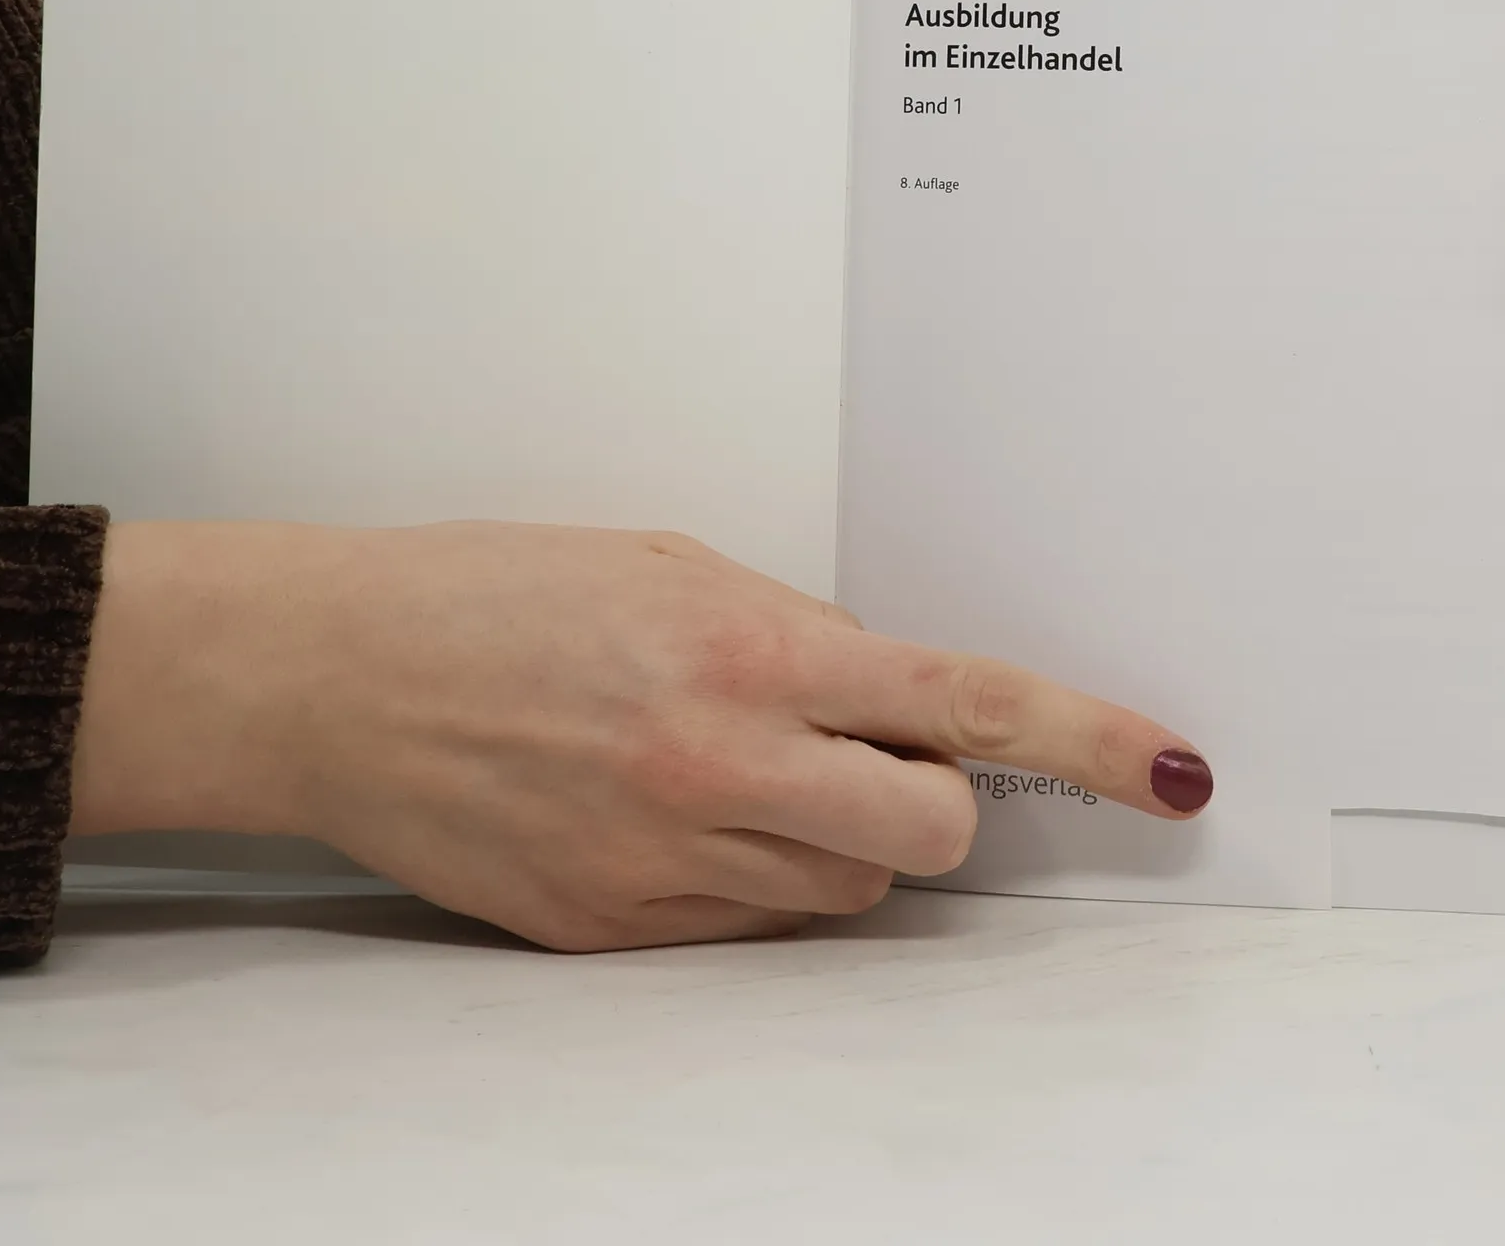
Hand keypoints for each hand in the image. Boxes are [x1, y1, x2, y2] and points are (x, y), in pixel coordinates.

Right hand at [71, 520, 1211, 949]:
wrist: (338, 677)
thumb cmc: (489, 597)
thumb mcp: (664, 568)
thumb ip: (793, 633)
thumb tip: (884, 688)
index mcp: (744, 654)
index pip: (963, 701)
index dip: (1087, 740)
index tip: (1166, 767)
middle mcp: (720, 773)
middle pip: (929, 832)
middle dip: (928, 798)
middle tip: (864, 750)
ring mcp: (669, 871)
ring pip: (845, 891)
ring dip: (829, 836)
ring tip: (722, 767)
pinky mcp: (617, 936)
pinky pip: (748, 928)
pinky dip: (744, 876)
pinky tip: (661, 810)